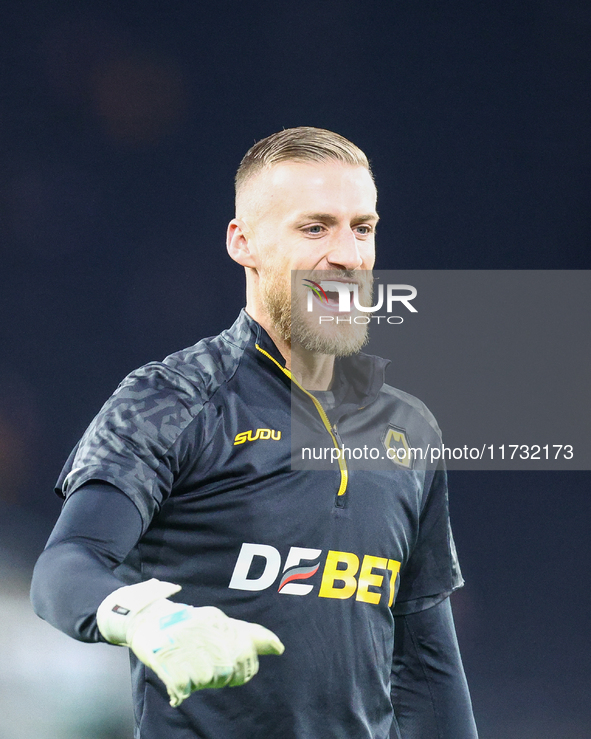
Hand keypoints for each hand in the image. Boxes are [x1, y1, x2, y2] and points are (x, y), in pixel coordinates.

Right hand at [96, 579, 283, 705]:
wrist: (147, 619)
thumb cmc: (189, 623)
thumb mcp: (220, 622)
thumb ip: (251, 634)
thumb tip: (280, 647)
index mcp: (220, 622)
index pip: (247, 655)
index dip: (243, 668)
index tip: (231, 665)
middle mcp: (207, 633)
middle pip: (229, 672)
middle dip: (221, 675)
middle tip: (205, 662)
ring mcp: (190, 649)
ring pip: (210, 680)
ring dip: (201, 679)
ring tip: (189, 662)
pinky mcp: (172, 664)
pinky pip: (185, 689)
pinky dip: (181, 687)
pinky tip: (176, 672)